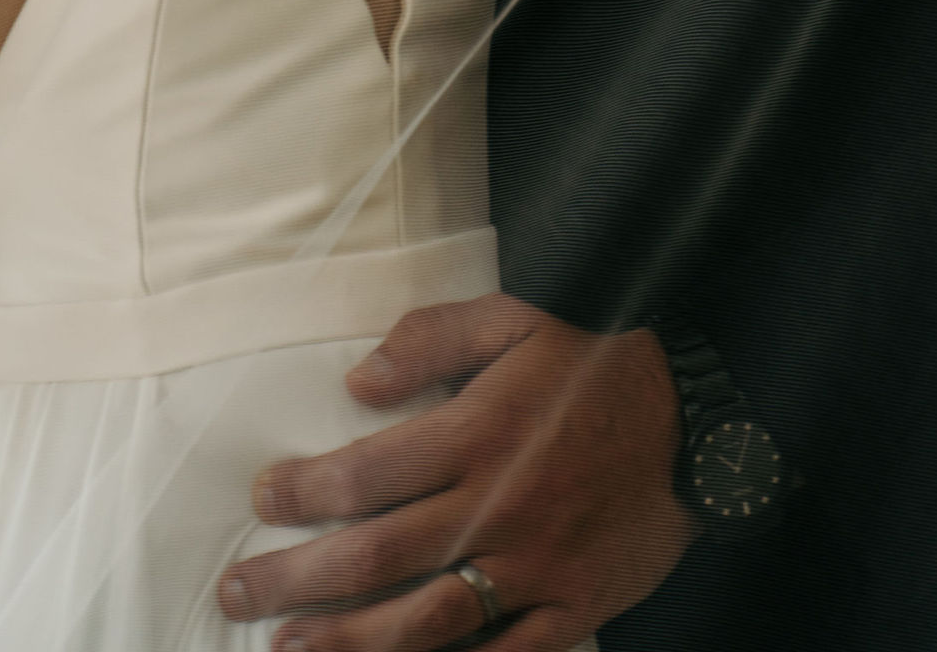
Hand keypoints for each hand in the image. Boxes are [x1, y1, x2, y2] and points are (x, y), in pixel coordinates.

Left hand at [216, 294, 695, 650]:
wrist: (696, 419)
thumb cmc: (593, 362)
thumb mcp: (512, 318)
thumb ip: (430, 340)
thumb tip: (357, 382)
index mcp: (477, 433)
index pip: (368, 473)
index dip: (306, 490)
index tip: (263, 499)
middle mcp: (497, 507)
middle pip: (379, 557)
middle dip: (299, 580)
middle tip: (240, 594)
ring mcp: (535, 568)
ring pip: (427, 621)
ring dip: (351, 641)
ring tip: (292, 650)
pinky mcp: (573, 610)